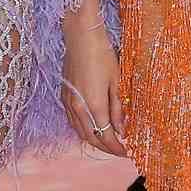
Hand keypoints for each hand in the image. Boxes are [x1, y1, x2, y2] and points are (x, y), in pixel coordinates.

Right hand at [61, 17, 127, 156]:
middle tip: (119, 150)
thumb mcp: (117, 82)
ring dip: (94, 140)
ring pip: (80, 132)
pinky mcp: (64, 97)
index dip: (116, 147)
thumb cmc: (103, 55)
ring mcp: (68, 103)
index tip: (126, 153)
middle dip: (105, 147)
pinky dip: (83, 130)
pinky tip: (92, 128)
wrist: (80, 37)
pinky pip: (73, 122)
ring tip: (107, 141)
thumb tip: (121, 130)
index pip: (106, 136)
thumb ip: (118, 109)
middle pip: (91, 138)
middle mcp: (78, 108)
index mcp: (94, 105)